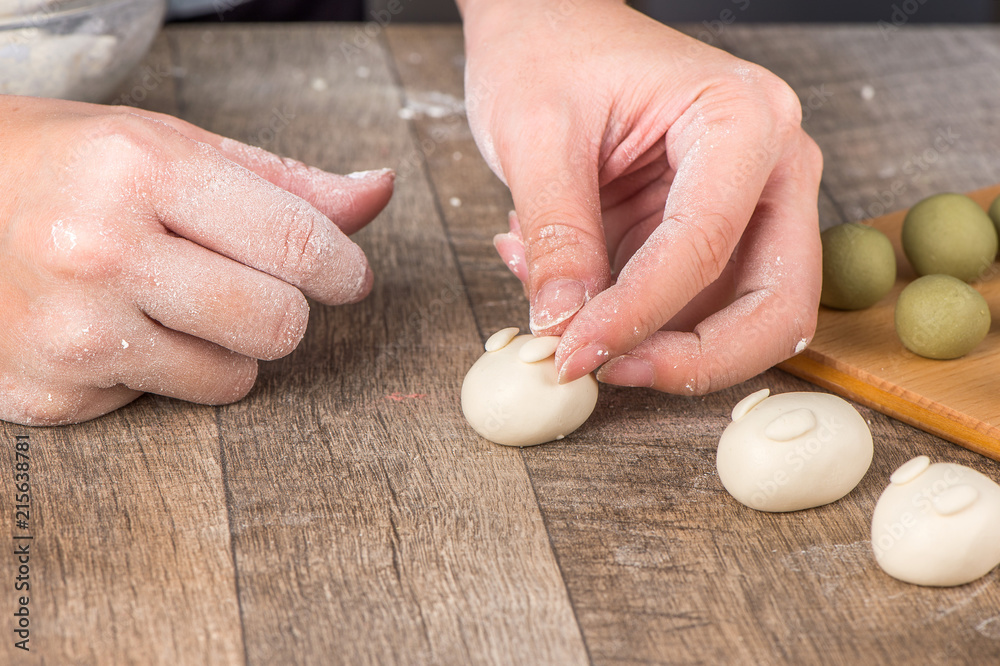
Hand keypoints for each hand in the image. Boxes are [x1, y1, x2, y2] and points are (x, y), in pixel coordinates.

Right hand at [0, 96, 392, 424]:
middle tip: (247, 287)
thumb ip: (285, 181)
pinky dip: (164, 373)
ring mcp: (69, 329)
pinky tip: (117, 329)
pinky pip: (169, 402)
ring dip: (227, 349)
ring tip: (173, 304)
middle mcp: (99, 249)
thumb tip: (378, 192)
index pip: (297, 242)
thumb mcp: (175, 148)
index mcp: (141, 169)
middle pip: (279, 324)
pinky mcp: (50, 391)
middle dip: (283, 311)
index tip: (348, 277)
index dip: (343, 269)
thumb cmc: (75, 169)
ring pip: (233, 379)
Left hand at [459, 0, 821, 392]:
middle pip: (775, 305)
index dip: (638, 315)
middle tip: (607, 371)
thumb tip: (566, 329)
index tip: (574, 353)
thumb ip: (558, 236)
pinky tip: (569, 289)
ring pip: (738, 319)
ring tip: (562, 307)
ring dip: (654, 341)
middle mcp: (771, 167)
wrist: (547, 22)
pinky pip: (692, 305)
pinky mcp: (716, 233)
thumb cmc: (550, 50)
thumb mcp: (536, 136)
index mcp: (743, 120)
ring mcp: (752, 205)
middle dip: (692, 358)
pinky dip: (635, 320)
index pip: (705, 244)